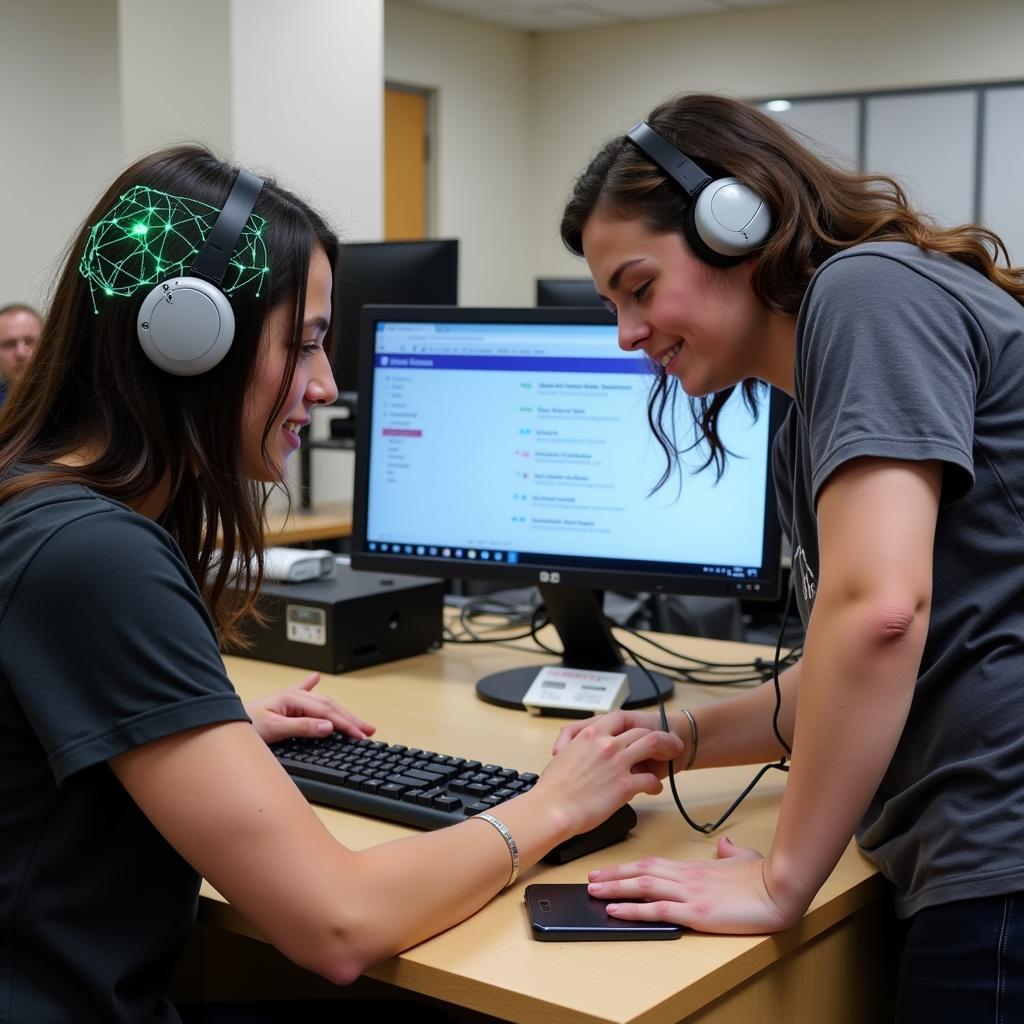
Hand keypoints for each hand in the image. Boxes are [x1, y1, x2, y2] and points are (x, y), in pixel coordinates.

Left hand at [243, 672, 375, 744]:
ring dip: (341, 711)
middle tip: (369, 730)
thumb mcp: (274, 730)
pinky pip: (302, 692)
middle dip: (351, 718)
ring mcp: (289, 699)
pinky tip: (316, 677)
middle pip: (330, 706)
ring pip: (323, 703)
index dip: (346, 725)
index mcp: (293, 698)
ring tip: (357, 720)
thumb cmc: (242, 726)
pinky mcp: (282, 704)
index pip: (327, 713)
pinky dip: (311, 684)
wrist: (218, 723)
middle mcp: (293, 696)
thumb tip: (328, 726)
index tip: (361, 735)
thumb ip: (302, 727)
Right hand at [532, 715, 684, 835]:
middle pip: (641, 732)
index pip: (618, 719)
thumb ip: (577, 748)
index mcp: (590, 735)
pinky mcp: (625, 785)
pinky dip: (655, 784)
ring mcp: (618, 763)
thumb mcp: (563, 756)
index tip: (640, 731)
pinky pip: (650, 780)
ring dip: (666, 750)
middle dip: (658, 737)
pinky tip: (654, 788)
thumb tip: (585, 753)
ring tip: (672, 757)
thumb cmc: (553, 789)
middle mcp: (607, 744)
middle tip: (667, 743)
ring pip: (652, 745)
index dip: (632, 724)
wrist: (552, 809)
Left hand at [585, 837, 800, 933]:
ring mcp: (689, 894)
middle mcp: (685, 878)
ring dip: (614, 888)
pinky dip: (632, 909)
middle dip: (613, 875)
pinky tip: (615, 910)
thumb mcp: (742, 859)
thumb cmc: (764, 876)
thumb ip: (730, 852)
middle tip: (589, 879)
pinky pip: (657, 910)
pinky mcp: (696, 912)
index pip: (653, 864)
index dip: (628, 867)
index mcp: (694, 868)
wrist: (779, 888)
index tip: (609, 869)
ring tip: (593, 892)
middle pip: (641, 872)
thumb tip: (726, 846)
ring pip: (642, 887)